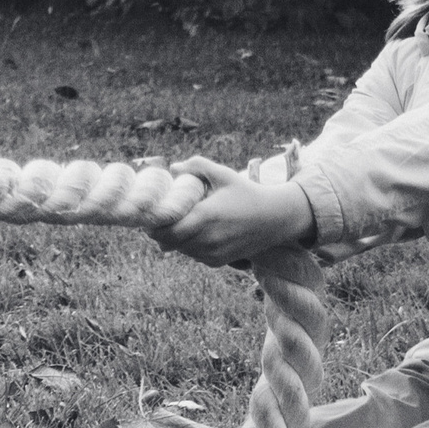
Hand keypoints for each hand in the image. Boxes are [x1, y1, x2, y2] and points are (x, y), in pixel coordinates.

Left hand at [148, 156, 315, 265]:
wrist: (276, 218)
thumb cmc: (248, 193)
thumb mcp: (224, 174)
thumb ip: (197, 166)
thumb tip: (173, 168)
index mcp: (205, 216)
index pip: (166, 230)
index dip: (153, 224)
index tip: (152, 213)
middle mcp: (207, 239)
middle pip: (168, 242)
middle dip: (160, 231)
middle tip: (160, 218)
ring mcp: (213, 253)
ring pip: (180, 250)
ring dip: (175, 239)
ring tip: (180, 222)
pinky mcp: (218, 262)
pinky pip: (194, 255)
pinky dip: (190, 246)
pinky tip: (197, 232)